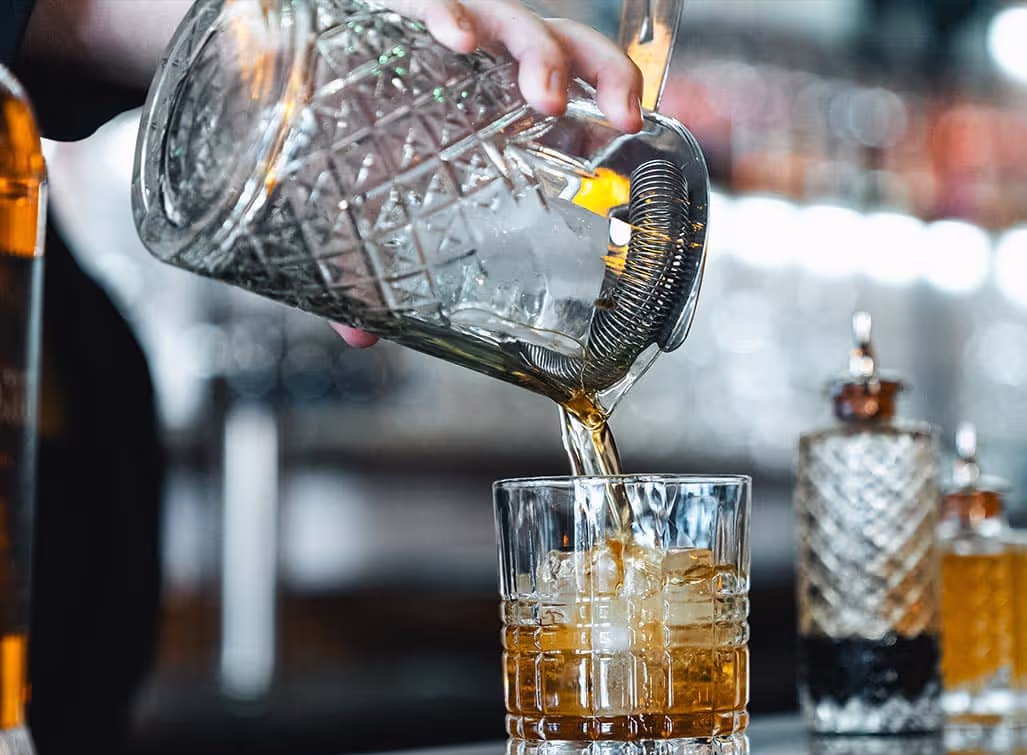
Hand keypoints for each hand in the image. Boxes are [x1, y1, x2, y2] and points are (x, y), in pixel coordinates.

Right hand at [332, 0, 643, 348]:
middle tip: (621, 118)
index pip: (573, 87)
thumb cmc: (343, 128)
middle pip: (567, 45)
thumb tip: (359, 336)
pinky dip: (446, 11)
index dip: (611, 101)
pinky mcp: (398, 5)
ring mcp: (447, 28)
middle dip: (604, 74)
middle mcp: (481, 62)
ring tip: (542, 96)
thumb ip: (369, 265)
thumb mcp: (364, 202)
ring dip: (538, 54)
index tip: (633, 133)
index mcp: (493, 102)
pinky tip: (452, 36)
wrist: (280, 58)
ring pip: (516, 18)